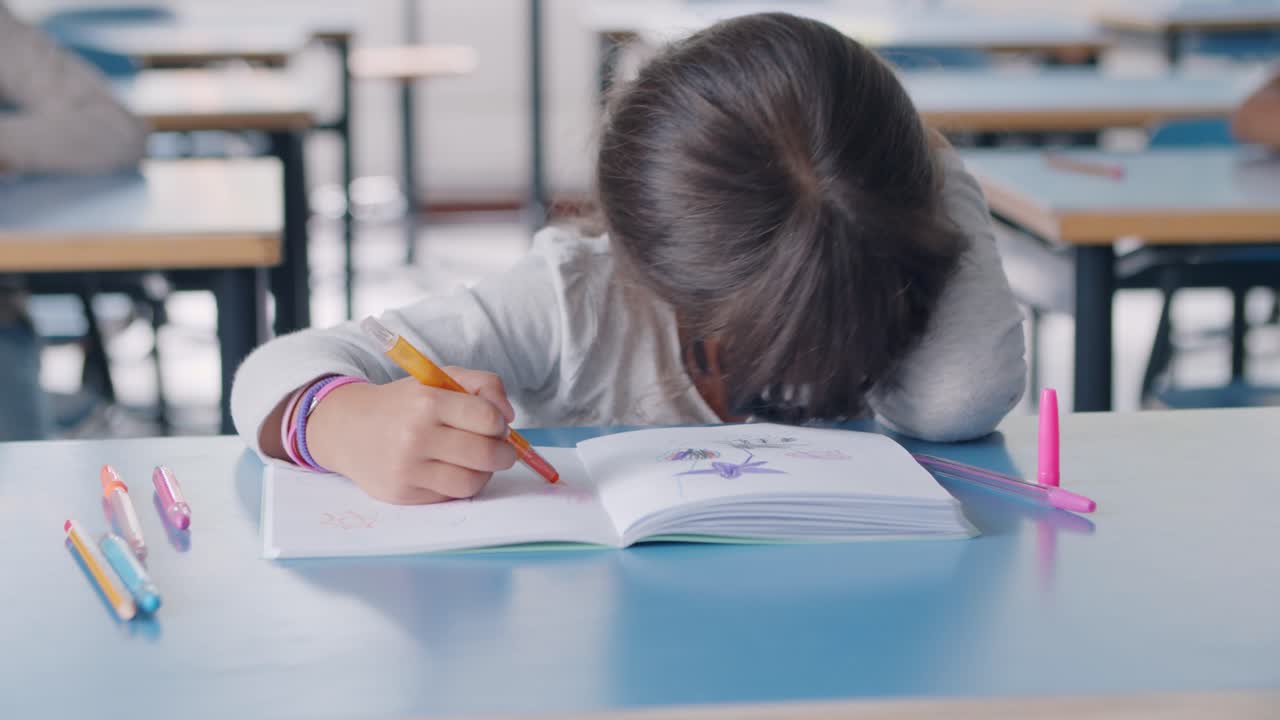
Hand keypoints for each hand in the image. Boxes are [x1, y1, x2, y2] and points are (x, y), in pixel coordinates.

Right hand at [304, 369, 517, 503]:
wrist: (348, 428)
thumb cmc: (404, 403)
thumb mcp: (440, 378)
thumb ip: (483, 384)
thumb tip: (509, 416)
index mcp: (428, 401)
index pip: (488, 419)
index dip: (501, 424)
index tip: (497, 425)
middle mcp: (416, 436)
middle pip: (486, 455)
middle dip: (504, 453)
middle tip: (501, 449)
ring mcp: (408, 468)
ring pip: (472, 482)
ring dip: (485, 473)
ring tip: (477, 461)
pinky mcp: (403, 493)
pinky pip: (450, 496)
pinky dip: (459, 485)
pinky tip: (451, 470)